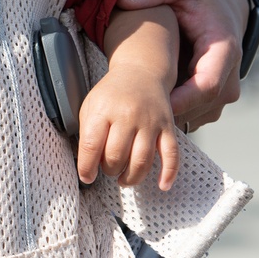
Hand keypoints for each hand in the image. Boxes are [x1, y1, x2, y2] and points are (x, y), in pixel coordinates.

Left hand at [77, 66, 178, 190]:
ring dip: (131, 177)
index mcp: (103, 109)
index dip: (87, 167)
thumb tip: (87, 166)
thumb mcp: (90, 106)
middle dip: (109, 170)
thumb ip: (87, 134)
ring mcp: (150, 121)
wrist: (140, 72)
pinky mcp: (168, 127)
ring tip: (123, 178)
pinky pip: (171, 155)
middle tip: (108, 169)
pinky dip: (169, 173)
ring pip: (142, 161)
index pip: (91, 145)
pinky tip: (163, 185)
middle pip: (116, 156)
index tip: (87, 176)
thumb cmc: (111, 95)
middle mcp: (127, 115)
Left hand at [116, 0, 246, 127]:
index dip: (179, 99)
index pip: (207, 86)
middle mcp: (229, 77)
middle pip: (200, 106)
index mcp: (224, 51)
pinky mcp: (211, 100)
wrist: (221, 7)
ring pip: (196, 115)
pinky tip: (147, 96)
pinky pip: (192, 113)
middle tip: (131, 104)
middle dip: (167, 109)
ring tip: (135, 100)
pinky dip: (171, 109)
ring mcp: (222, 92)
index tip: (149, 101)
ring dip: (168, 111)